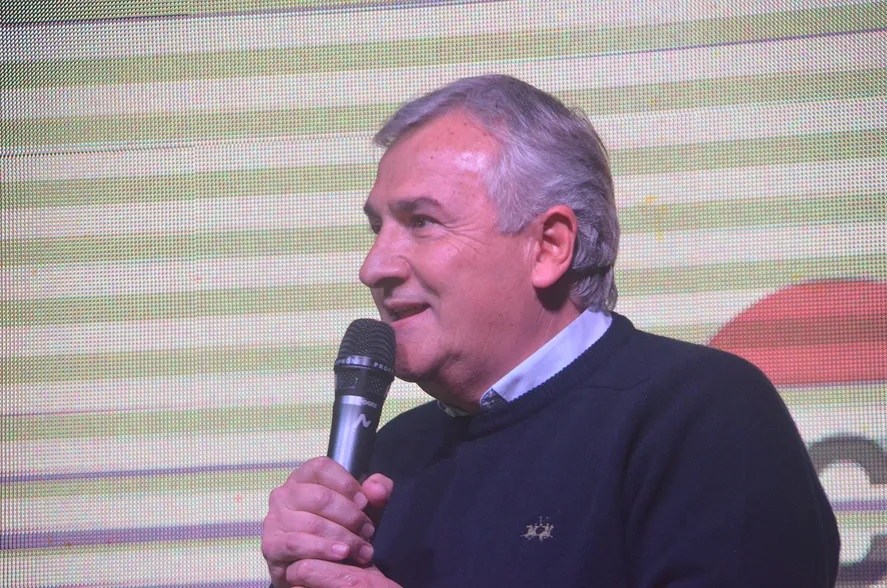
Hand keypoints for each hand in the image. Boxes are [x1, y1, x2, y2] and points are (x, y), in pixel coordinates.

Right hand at [261, 456, 393, 587]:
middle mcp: (284, 494)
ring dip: (343, 537)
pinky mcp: (271, 545)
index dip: (346, 483)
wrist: (311, 567)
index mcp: (303, 477)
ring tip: (362, 549)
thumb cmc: (337, 528)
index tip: (365, 503)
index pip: (321, 467)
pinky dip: (323, 549)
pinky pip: (298, 544)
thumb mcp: (360, 507)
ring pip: (312, 523)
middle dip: (350, 516)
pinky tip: (341, 555)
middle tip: (368, 532)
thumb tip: (378, 490)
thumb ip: (376, 491)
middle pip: (320, 497)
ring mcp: (274, 519)